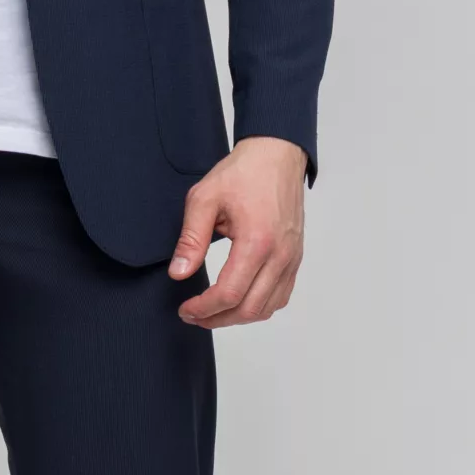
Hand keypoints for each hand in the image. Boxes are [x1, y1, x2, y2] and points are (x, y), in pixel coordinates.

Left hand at [167, 136, 307, 328]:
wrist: (276, 155)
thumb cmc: (243, 173)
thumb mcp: (204, 199)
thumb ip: (191, 239)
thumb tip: (179, 272)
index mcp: (257, 242)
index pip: (229, 294)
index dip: (204, 309)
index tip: (185, 308)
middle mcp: (280, 255)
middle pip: (249, 309)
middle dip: (217, 319)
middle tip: (193, 316)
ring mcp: (291, 258)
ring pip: (268, 307)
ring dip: (238, 317)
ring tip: (212, 312)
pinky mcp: (295, 257)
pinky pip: (281, 295)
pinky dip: (259, 306)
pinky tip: (239, 301)